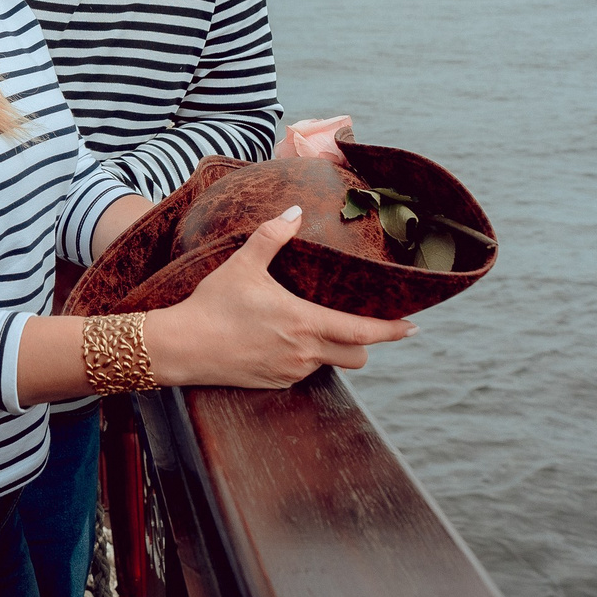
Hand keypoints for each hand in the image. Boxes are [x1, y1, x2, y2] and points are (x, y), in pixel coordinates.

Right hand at [145, 206, 414, 388]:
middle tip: (357, 322)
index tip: (413, 327)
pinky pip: (304, 373)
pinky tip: (283, 341)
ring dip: (332, 349)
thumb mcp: (242, 264)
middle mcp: (304, 353)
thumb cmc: (213, 304)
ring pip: (331, 365)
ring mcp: (290, 372)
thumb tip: (293, 212)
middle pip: (358, 356)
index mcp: (304, 323)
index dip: (392, 330)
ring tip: (313, 327)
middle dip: (364, 342)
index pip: (363, 332)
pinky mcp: (274, 383)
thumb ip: (271, 236)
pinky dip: (305, 358)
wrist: (182, 347)